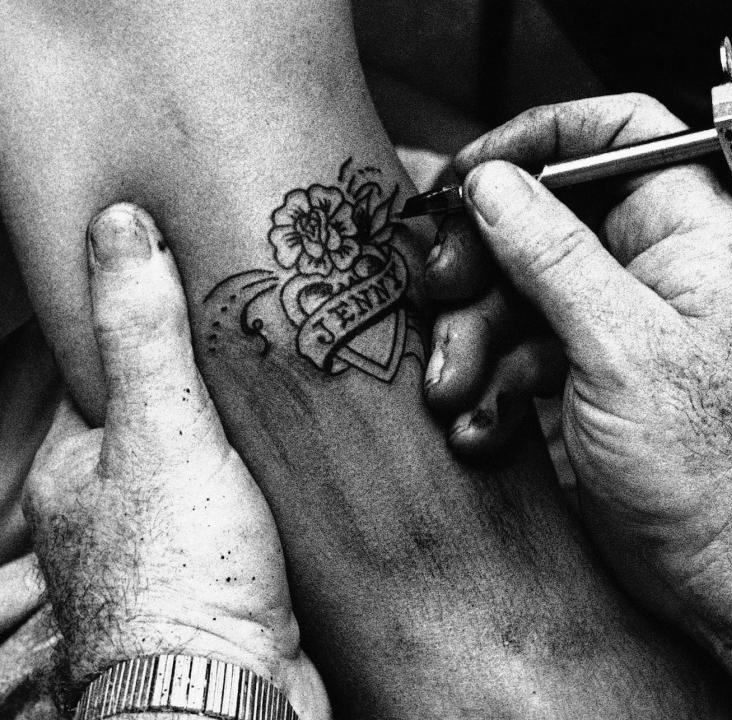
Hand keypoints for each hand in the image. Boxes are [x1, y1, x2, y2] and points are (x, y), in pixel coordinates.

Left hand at [23, 204, 328, 718]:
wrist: (235, 695)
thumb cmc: (181, 575)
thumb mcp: (163, 430)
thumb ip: (144, 333)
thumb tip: (117, 224)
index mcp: (81, 469)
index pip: (120, 371)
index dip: (166, 328)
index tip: (216, 291)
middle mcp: (120, 509)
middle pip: (175, 415)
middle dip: (221, 383)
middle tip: (280, 340)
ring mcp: (177, 544)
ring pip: (220, 461)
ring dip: (257, 433)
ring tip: (307, 391)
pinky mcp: (231, 572)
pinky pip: (253, 503)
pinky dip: (278, 479)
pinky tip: (316, 459)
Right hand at [425, 95, 731, 612]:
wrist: (725, 571)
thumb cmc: (711, 465)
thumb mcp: (622, 346)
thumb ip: (553, 254)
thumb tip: (494, 182)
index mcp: (685, 230)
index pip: (612, 135)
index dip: (535, 141)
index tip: (469, 174)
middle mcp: (649, 264)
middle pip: (544, 216)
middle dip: (483, 259)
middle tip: (439, 290)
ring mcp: (614, 319)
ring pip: (519, 288)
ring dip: (474, 337)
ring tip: (453, 389)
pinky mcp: (586, 370)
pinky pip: (521, 348)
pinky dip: (494, 382)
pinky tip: (483, 426)